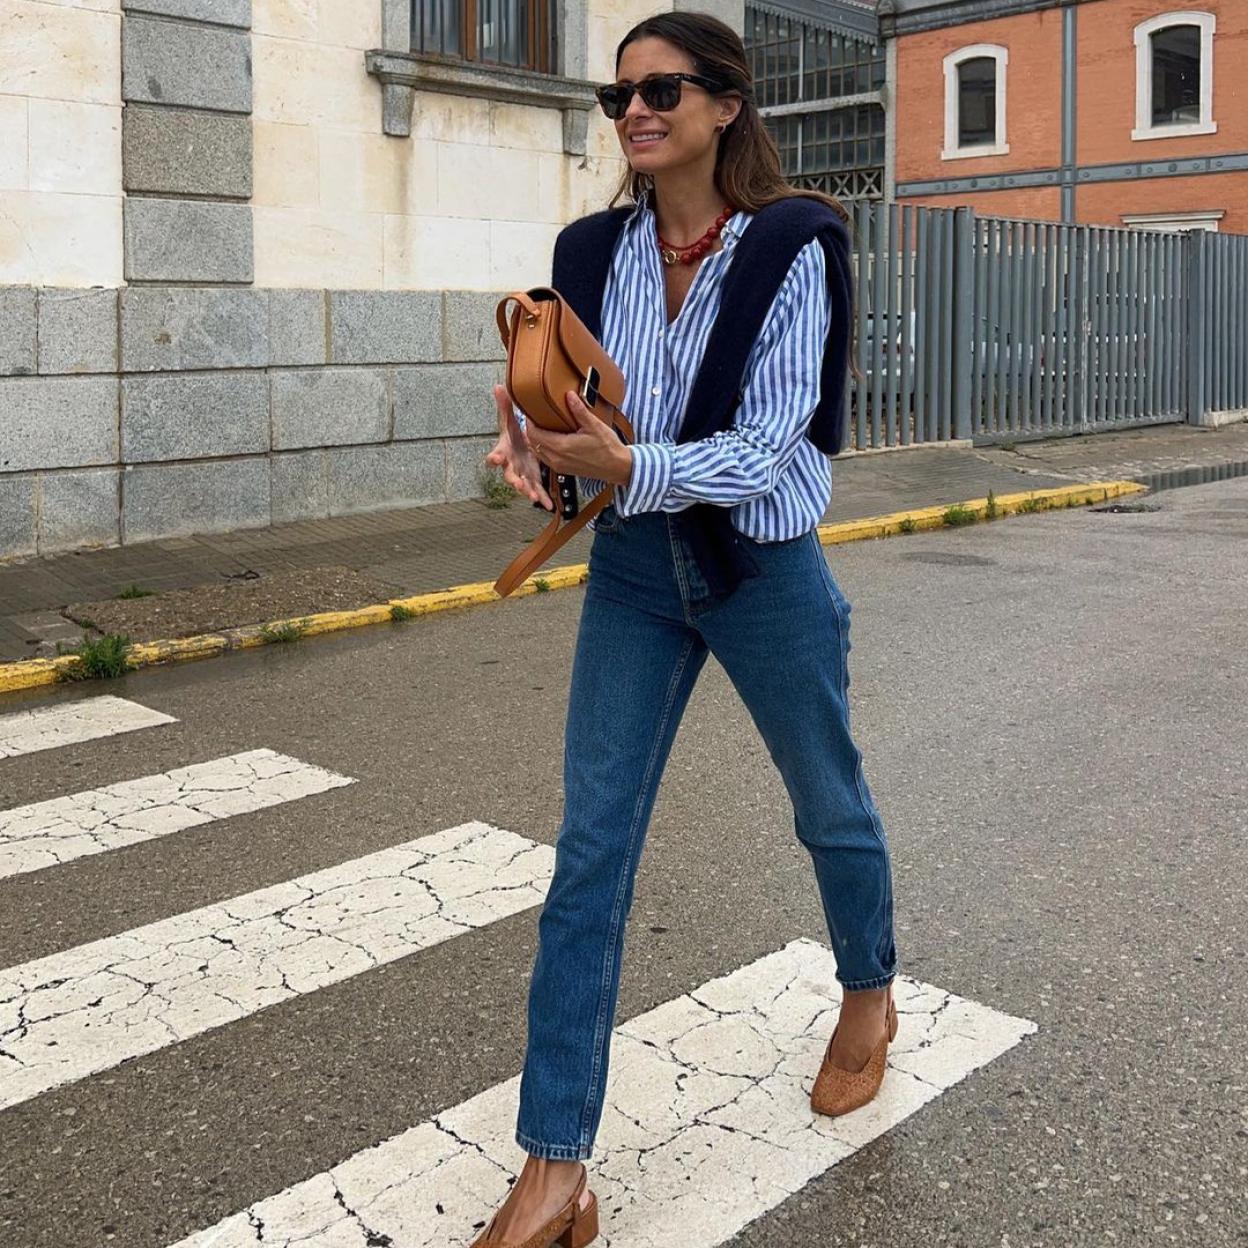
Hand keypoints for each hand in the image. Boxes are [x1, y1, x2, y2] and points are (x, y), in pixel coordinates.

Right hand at [485, 385, 554, 510]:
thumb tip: (498, 387)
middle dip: (513, 480)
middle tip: (517, 484)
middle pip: (509, 475)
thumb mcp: (509, 420)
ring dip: (528, 492)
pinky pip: (537, 491)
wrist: (520, 446)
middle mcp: (510, 466)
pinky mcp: (532, 480)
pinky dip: (543, 499)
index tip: (493, 459)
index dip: (493, 458)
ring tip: (534, 497)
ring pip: (523, 485)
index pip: (495, 455)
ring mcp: (521, 475)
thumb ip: (505, 405)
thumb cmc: (513, 435)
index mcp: (504, 451)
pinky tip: (549, 506)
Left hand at [522, 391, 632, 486]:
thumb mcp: (594, 425)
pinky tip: (551, 438)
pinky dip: (543, 447)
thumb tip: (569, 395)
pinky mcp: (563, 469)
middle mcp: (556, 458)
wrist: (617, 467)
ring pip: (537, 451)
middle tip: (536, 416)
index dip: (529, 421)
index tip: (531, 411)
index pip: (534, 433)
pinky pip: (545, 457)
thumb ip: (579, 410)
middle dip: (531, 429)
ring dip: (536, 439)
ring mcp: (559, 466)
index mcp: (561, 447)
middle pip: (533, 442)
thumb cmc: (608, 448)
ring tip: (542, 425)